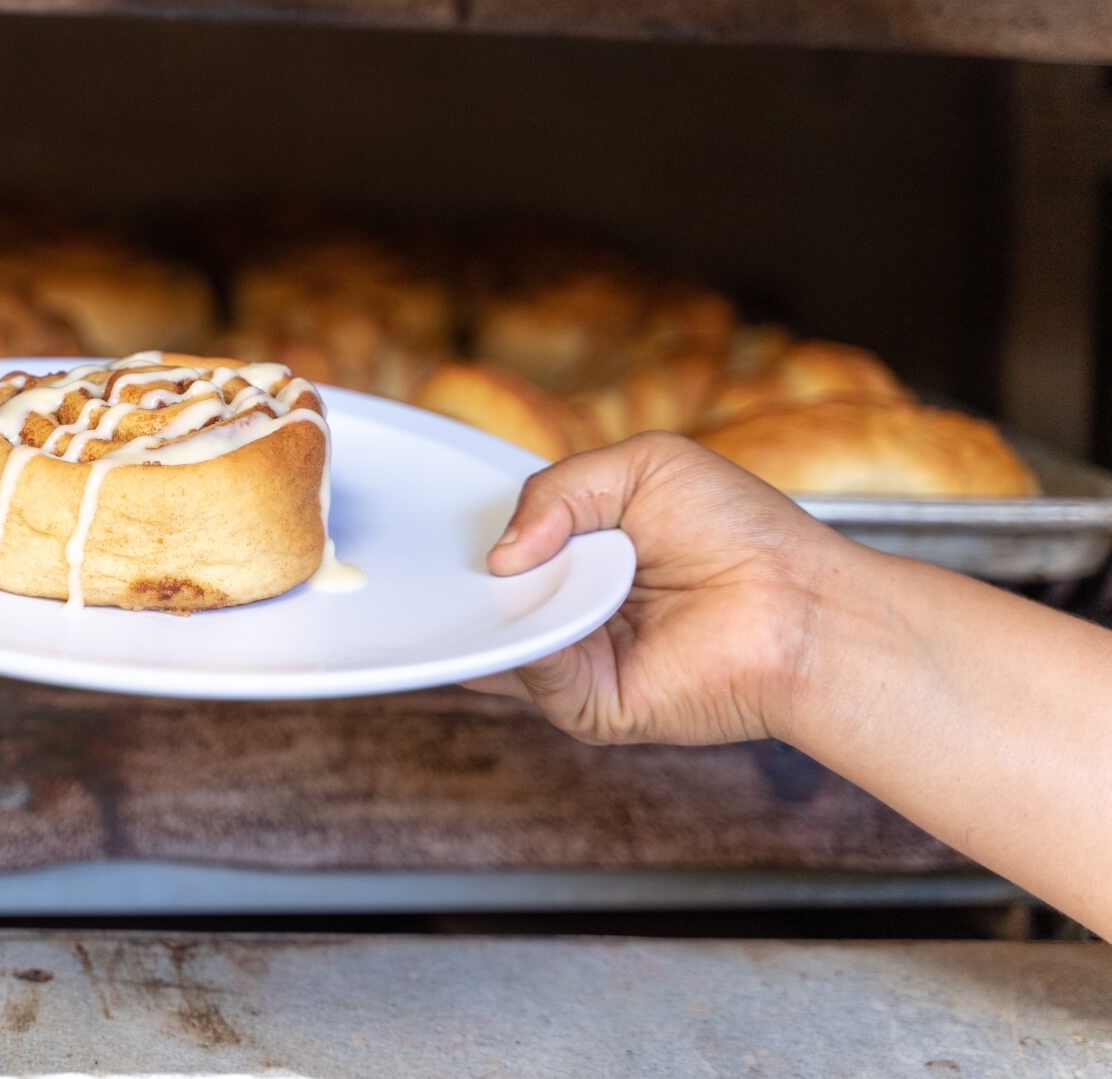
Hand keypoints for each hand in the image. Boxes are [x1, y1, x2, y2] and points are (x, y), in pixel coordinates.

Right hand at [466, 432, 857, 745]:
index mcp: (583, 555)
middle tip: (455, 550)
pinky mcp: (588, 703)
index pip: (505, 550)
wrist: (802, 606)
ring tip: (512, 573)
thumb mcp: (642, 468)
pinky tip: (547, 607)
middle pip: (492, 596)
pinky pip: (533, 673)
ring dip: (496, 604)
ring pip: (500, 636)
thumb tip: (501, 555)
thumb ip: (555, 491)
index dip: (478, 535)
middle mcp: (574, 610)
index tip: (445, 520)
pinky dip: (527, 642)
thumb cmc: (744, 534)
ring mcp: (577, 660)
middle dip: (471, 573)